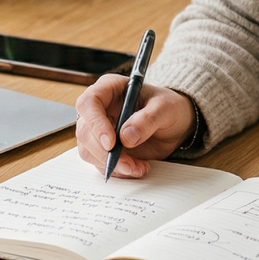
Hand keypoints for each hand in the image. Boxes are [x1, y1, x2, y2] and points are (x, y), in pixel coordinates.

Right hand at [74, 76, 193, 178]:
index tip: (111, 143)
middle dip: (104, 153)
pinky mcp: (103, 148)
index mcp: (109, 89)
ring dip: (111, 164)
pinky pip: (100, 163)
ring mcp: (98, 130)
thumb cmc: (168, 107)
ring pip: (88, 151)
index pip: (88, 103)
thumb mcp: (165, 108)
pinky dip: (118, 170)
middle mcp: (99, 109)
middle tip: (129, 164)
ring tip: (138, 167)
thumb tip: (126, 137)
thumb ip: (147, 119)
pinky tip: (138, 168)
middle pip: (84, 131)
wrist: (174, 125)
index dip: (95, 124)